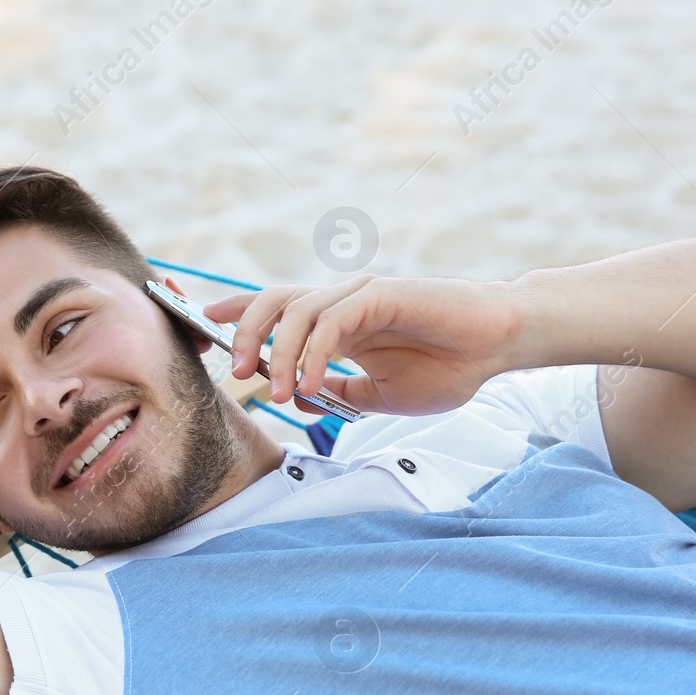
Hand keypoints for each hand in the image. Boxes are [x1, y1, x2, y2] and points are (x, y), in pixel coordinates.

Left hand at [203, 275, 520, 417]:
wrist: (497, 348)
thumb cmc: (446, 366)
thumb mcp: (378, 396)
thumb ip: (337, 393)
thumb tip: (297, 400)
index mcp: (335, 322)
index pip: (273, 309)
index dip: (232, 313)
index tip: (198, 329)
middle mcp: (340, 301)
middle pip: (271, 301)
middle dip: (243, 333)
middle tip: (238, 374)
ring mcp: (360, 294)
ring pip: (296, 309)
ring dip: (278, 354)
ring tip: (277, 392)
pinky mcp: (382, 295)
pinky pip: (333, 321)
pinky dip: (313, 354)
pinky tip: (310, 384)